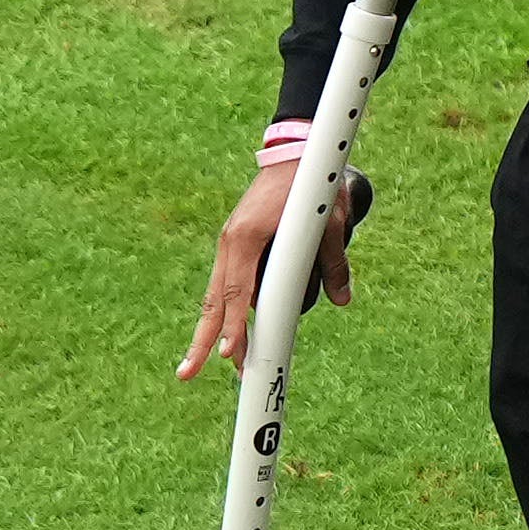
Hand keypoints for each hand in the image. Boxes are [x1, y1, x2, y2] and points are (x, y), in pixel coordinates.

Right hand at [178, 157, 360, 380]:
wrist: (295, 154)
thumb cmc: (311, 186)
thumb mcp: (330, 224)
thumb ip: (333, 263)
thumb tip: (342, 299)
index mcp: (247, 237)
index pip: (238, 293)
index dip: (235, 326)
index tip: (231, 355)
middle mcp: (231, 243)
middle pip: (213, 302)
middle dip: (202, 341)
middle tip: (186, 375)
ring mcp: (230, 244)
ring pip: (218, 296)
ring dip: (217, 329)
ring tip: (220, 361)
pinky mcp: (237, 244)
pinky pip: (231, 283)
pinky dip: (232, 308)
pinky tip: (239, 330)